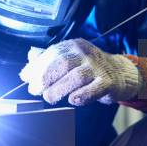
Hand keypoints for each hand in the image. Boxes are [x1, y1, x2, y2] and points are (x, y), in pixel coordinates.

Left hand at [19, 38, 140, 105]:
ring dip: (59, 89)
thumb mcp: (70, 57)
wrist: (121, 73)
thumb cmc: (89, 67)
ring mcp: (98, 67)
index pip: (52, 53)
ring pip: (76, 77)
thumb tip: (30, 57)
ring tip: (49, 97)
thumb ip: (49, 57)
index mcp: (74, 46)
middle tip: (35, 90)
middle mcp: (86, 53)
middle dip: (45, 78)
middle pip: (62, 63)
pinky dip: (80, 96)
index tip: (25, 77)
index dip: (37, 66)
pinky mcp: (108, 82)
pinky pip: (92, 90)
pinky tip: (73, 99)